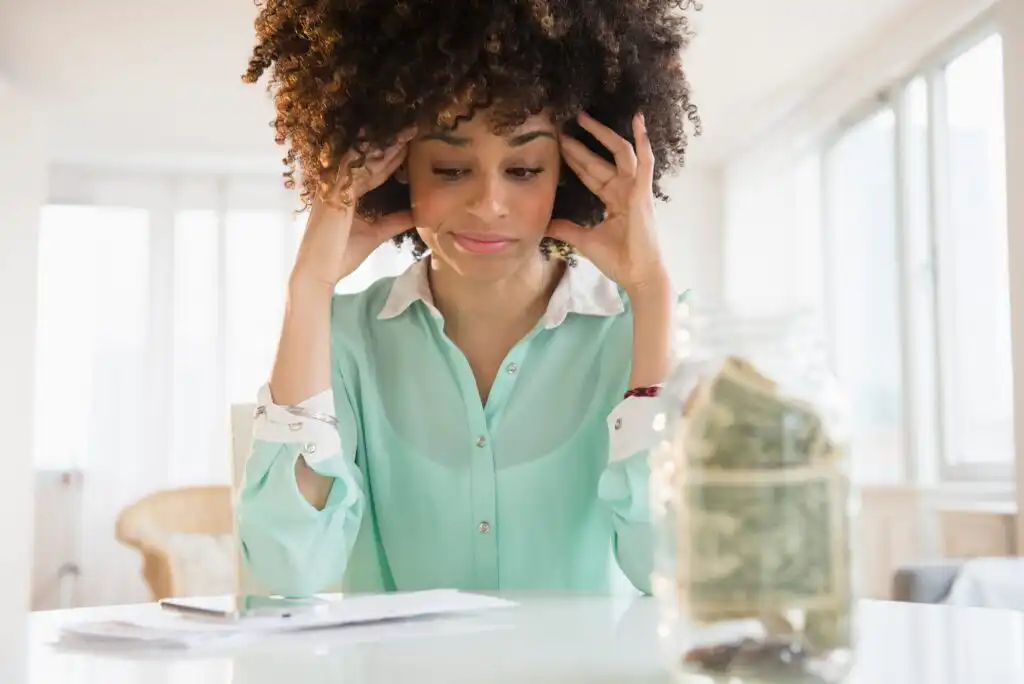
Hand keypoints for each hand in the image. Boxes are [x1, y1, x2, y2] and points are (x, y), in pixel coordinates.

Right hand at [291, 127, 416, 291]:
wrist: (319, 273)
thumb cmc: (341, 255)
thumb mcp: (375, 234)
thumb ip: (393, 221)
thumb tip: (415, 214)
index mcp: (344, 192)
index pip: (371, 169)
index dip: (391, 156)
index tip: (410, 143)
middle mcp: (336, 185)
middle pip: (366, 158)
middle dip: (390, 143)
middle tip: (412, 127)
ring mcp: (331, 188)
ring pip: (360, 160)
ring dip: (384, 145)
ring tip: (406, 132)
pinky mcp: (331, 195)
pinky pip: (352, 171)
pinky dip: (369, 159)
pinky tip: (386, 147)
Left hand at [548, 112, 667, 294]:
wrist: (638, 275)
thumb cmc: (618, 260)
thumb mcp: (584, 241)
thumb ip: (566, 229)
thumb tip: (544, 224)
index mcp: (613, 200)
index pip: (590, 173)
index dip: (575, 159)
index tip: (558, 143)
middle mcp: (624, 190)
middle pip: (600, 160)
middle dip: (581, 143)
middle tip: (563, 125)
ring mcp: (635, 189)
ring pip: (619, 153)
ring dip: (602, 134)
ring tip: (583, 117)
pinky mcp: (643, 192)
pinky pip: (645, 161)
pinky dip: (642, 140)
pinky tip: (637, 119)